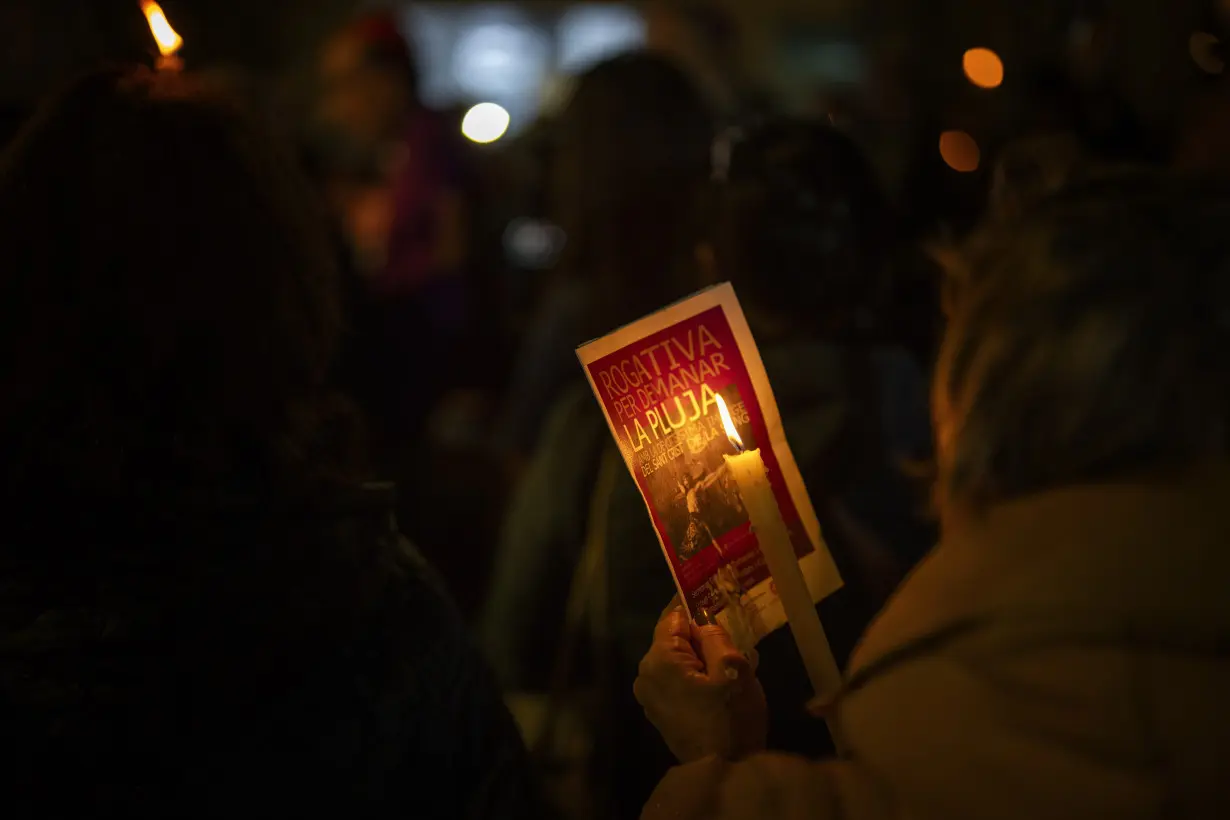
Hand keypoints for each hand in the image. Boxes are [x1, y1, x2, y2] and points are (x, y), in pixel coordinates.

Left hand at [633, 604, 766, 762]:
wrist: (723, 772)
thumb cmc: (730, 718)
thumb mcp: (733, 669)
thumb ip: (715, 636)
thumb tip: (703, 620)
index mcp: (659, 659)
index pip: (671, 617)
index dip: (693, 605)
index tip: (714, 596)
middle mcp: (645, 674)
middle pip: (671, 639)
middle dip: (698, 633)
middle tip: (730, 630)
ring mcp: (649, 696)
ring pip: (674, 660)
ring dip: (698, 656)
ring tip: (728, 656)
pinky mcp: (659, 712)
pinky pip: (674, 680)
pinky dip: (692, 674)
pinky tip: (717, 681)